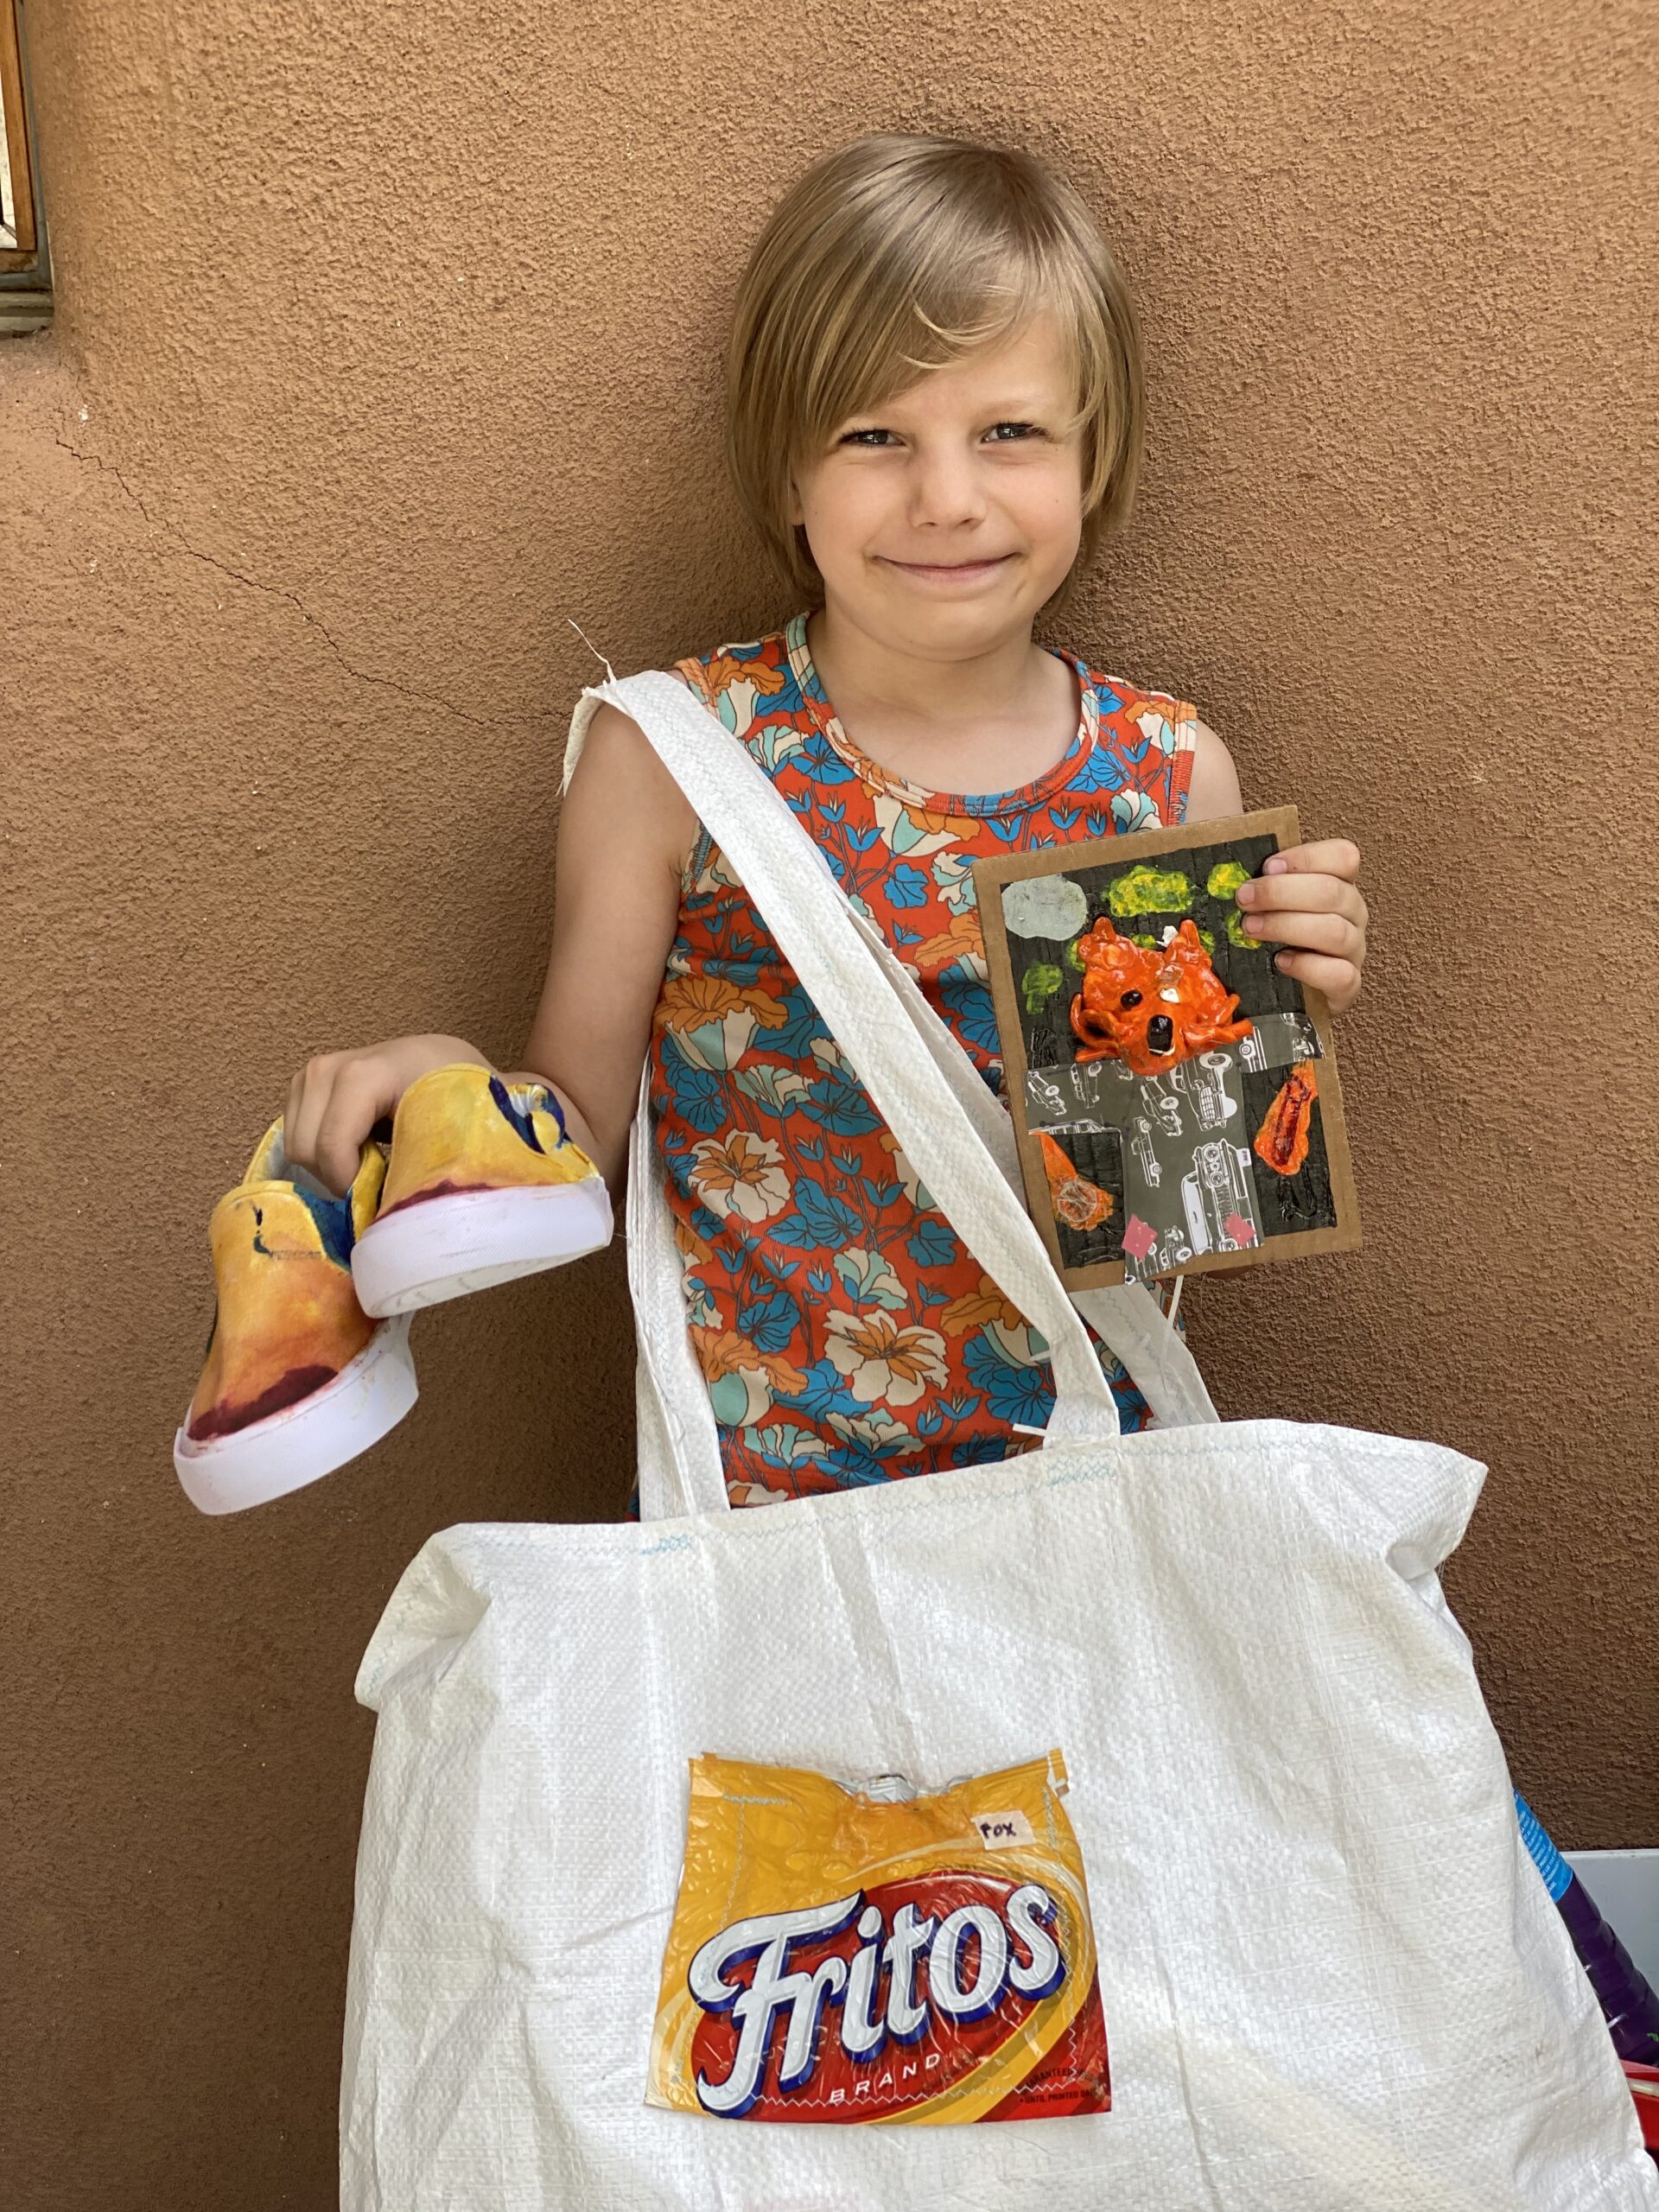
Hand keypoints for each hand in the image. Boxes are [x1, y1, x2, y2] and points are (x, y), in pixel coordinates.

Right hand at [284, 1034, 491, 1195]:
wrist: (442, 1060)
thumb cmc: (454, 1092)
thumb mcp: (453, 1129)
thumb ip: (430, 1166)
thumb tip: (410, 1212)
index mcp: (369, 1073)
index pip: (332, 1145)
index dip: (349, 1184)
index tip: (380, 1197)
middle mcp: (330, 1067)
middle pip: (306, 1149)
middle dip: (338, 1178)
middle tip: (378, 1183)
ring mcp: (312, 1073)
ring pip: (295, 1146)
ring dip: (329, 1168)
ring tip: (370, 1164)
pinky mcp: (302, 1084)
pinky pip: (293, 1137)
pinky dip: (321, 1155)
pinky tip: (356, 1149)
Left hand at [1233, 840, 1367, 1012]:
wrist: (1283, 990)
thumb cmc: (1269, 937)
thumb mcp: (1262, 901)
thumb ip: (1251, 878)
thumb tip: (1208, 857)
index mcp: (1337, 883)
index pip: (1343, 856)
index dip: (1307, 857)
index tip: (1268, 865)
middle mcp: (1352, 913)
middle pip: (1333, 892)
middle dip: (1282, 893)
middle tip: (1244, 899)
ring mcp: (1354, 949)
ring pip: (1335, 931)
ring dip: (1287, 926)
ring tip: (1251, 929)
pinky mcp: (1348, 986)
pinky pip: (1340, 974)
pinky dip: (1308, 967)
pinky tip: (1281, 962)